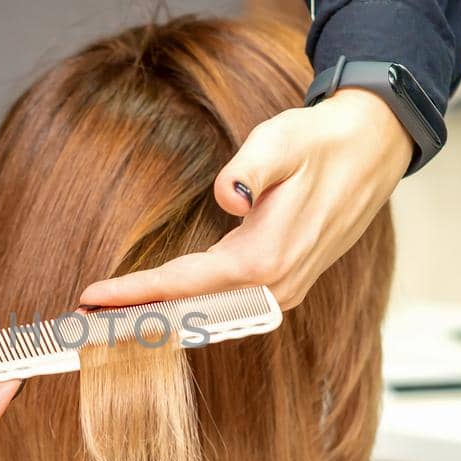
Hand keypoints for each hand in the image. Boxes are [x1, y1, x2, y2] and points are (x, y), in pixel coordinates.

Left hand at [77, 87, 410, 310]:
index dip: (134, 292)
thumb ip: (249, 169)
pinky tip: (160, 308)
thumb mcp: (280, 140)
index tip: (92, 297)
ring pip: (209, 316)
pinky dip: (188, 311)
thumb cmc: (321, 141)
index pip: (183, 284)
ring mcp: (283, 292)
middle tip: (86, 320)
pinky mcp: (286, 285)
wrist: (374, 148)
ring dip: (161, 319)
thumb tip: (227, 197)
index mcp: (264, 259)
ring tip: (112, 318)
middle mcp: (274, 288)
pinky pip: (226, 307)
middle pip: (191, 314)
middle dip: (138, 318)